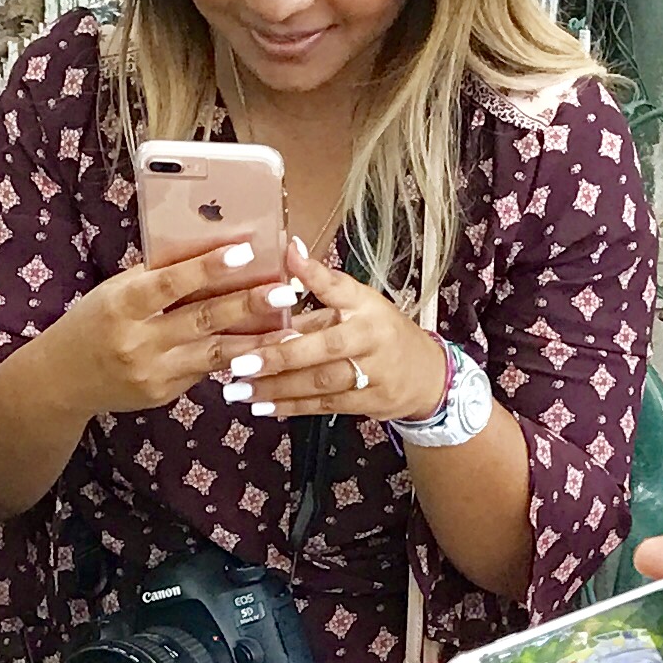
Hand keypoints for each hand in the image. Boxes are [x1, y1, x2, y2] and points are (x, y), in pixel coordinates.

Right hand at [40, 247, 284, 418]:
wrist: (61, 381)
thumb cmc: (92, 323)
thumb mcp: (114, 292)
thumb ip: (156, 276)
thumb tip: (207, 249)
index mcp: (120, 306)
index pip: (170, 284)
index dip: (208, 268)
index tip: (244, 253)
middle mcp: (137, 342)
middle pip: (201, 320)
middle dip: (248, 305)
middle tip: (285, 291)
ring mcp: (152, 373)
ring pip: (213, 354)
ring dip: (256, 341)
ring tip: (289, 329)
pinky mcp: (163, 394)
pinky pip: (204, 371)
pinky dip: (234, 357)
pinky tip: (263, 349)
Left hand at [218, 235, 448, 424]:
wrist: (425, 375)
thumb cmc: (380, 332)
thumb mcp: (359, 304)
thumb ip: (320, 292)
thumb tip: (288, 257)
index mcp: (367, 307)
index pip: (341, 288)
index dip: (315, 274)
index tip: (289, 256)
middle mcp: (370, 338)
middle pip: (322, 348)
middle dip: (278, 356)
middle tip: (239, 362)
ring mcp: (372, 374)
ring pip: (318, 383)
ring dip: (275, 388)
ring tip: (237, 389)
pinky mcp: (367, 403)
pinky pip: (322, 407)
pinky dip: (290, 407)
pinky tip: (261, 407)